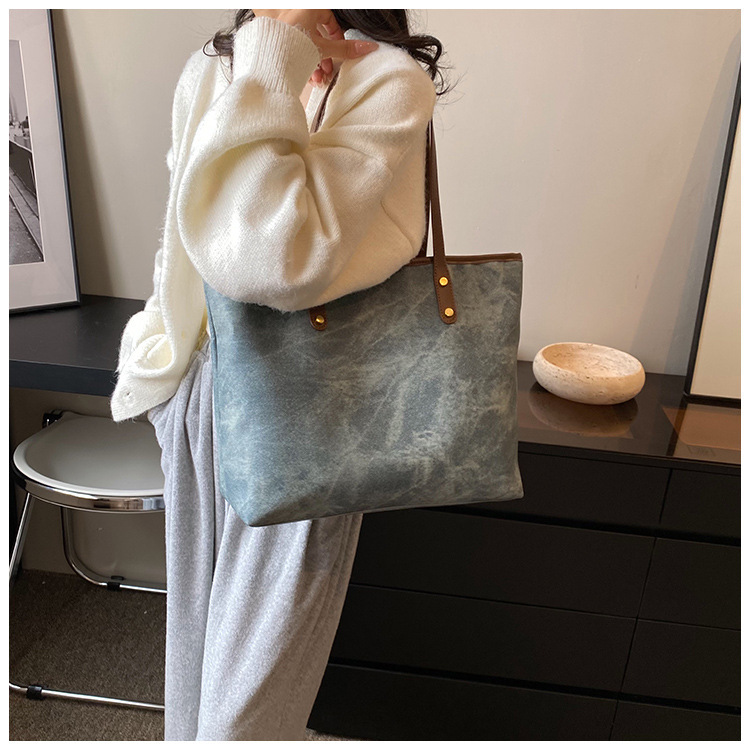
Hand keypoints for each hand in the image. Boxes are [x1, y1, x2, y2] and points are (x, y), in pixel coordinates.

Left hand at [252, 10, 377, 86]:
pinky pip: (293, 52)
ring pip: (305, 47)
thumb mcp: (323, 48)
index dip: (336, 35)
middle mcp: (295, 16)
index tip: (340, 49)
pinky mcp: (277, 43)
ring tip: (317, 78)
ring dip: (314, 64)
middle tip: (329, 69)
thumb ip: (344, 50)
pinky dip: (301, 64)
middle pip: (316, 36)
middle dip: (325, 56)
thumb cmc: (290, 45)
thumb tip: (367, 48)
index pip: (328, 18)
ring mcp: (285, 29)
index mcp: (307, 10)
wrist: (268, 57)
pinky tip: (306, 78)